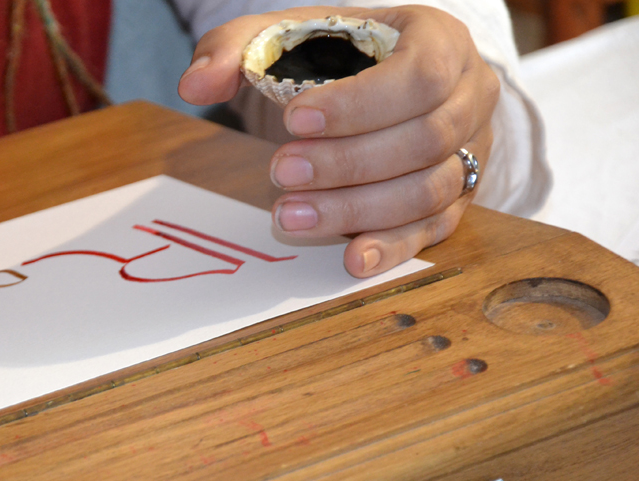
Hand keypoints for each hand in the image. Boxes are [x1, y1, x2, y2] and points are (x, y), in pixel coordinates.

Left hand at [178, 5, 498, 276]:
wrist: (369, 87)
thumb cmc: (332, 60)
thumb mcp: (284, 39)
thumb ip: (236, 48)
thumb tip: (194, 82)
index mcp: (438, 41)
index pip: (419, 75)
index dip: (358, 104)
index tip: (294, 120)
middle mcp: (469, 96)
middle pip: (423, 138)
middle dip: (346, 162)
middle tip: (281, 171)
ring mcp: (469, 153)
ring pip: (427, 190)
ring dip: (355, 208)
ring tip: (288, 214)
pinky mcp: (455, 202)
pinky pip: (431, 231)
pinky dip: (390, 248)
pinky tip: (349, 259)